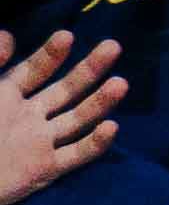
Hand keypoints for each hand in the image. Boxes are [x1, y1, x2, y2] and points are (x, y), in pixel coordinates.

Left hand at [0, 33, 125, 204]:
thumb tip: (7, 35)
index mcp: (7, 97)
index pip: (35, 70)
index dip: (51, 54)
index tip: (66, 35)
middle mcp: (30, 117)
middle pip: (67, 90)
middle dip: (89, 69)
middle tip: (112, 47)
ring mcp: (41, 142)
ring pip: (78, 119)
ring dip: (101, 102)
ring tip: (121, 83)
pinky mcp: (46, 169)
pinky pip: (76, 154)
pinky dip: (95, 143)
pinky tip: (111, 127)